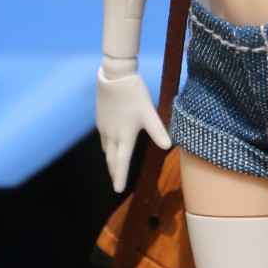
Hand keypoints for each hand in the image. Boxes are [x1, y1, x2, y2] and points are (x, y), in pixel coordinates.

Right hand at [96, 66, 171, 192]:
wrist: (114, 78)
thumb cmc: (134, 95)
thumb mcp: (149, 113)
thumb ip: (158, 131)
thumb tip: (168, 146)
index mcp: (124, 136)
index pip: (121, 162)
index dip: (119, 177)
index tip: (118, 190)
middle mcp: (111, 135)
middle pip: (110, 159)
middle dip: (113, 171)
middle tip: (116, 181)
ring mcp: (103, 127)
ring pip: (105, 149)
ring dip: (109, 159)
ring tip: (114, 165)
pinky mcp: (100, 120)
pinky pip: (103, 139)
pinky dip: (107, 146)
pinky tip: (111, 143)